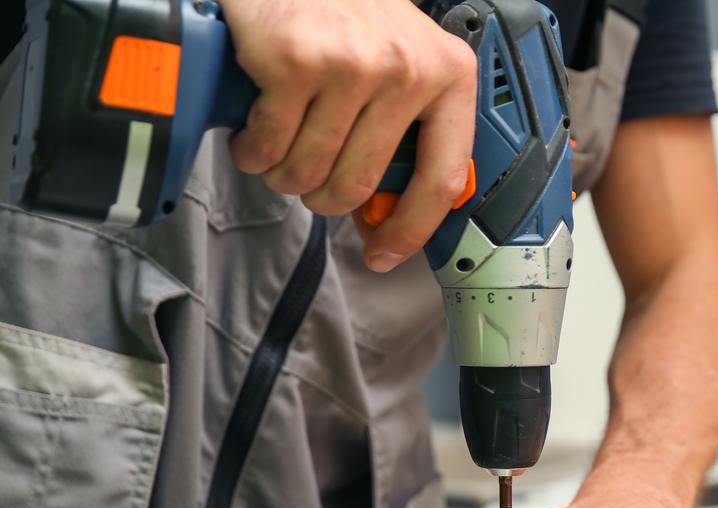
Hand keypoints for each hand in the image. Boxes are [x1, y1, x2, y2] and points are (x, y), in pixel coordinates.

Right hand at [221, 0, 476, 271]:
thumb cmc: (346, 11)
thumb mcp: (403, 59)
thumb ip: (407, 127)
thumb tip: (385, 217)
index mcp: (448, 74)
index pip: (441, 178)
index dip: (410, 230)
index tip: (384, 255)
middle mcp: (407, 69)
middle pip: (357, 185)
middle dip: (321, 198)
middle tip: (307, 179)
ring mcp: (352, 66)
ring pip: (309, 172)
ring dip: (283, 175)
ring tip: (279, 146)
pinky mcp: (296, 63)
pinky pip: (268, 146)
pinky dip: (252, 150)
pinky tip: (256, 126)